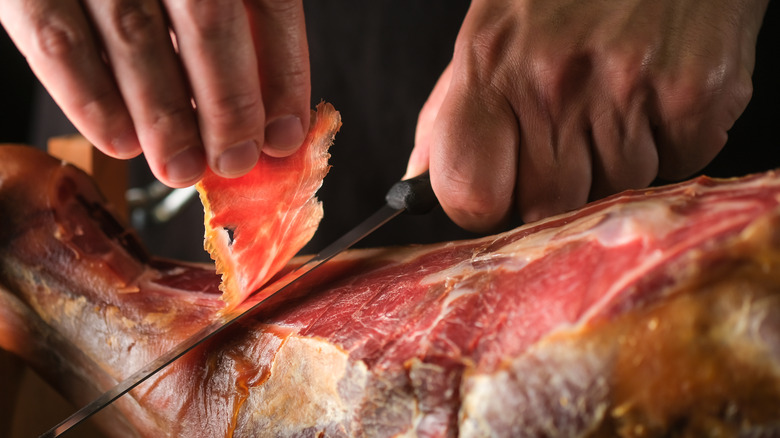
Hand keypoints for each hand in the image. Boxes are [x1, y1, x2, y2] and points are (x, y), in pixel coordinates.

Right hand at [0, 0, 309, 187]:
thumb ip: (236, 26)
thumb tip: (268, 119)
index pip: (269, 0)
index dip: (283, 73)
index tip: (284, 136)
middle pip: (207, 18)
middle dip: (228, 104)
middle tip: (234, 161)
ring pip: (136, 35)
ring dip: (165, 115)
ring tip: (181, 167)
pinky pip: (58, 40)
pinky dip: (92, 99)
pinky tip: (121, 142)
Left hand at [407, 0, 768, 230]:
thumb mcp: (490, 31)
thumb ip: (450, 113)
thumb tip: (416, 182)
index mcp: (489, 66)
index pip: (469, 194)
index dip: (483, 205)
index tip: (498, 189)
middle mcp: (554, 81)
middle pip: (546, 207)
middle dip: (556, 185)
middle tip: (571, 128)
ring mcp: (627, 87)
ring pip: (613, 190)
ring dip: (617, 160)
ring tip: (620, 92)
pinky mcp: (696, 94)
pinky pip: (675, 167)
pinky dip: (672, 141)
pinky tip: (660, 89)